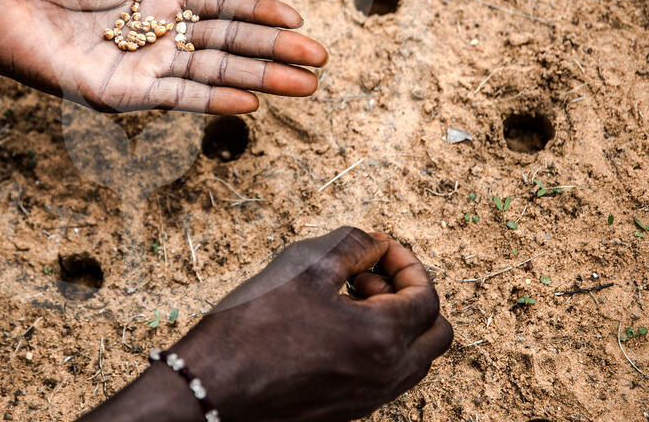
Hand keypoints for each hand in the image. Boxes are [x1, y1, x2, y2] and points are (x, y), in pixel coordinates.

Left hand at [0, 0, 327, 113]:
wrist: (0, 3)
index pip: (223, 8)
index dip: (262, 15)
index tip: (299, 21)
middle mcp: (159, 35)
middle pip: (229, 46)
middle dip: (275, 53)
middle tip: (321, 63)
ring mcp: (144, 67)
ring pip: (213, 75)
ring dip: (259, 80)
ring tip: (304, 88)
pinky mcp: (123, 92)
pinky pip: (176, 98)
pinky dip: (212, 101)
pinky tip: (248, 102)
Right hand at [165, 228, 450, 421]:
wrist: (213, 387)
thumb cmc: (254, 326)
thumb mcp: (304, 264)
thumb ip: (352, 245)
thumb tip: (376, 244)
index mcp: (382, 338)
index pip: (425, 295)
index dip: (405, 262)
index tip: (378, 249)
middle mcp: (385, 376)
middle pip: (434, 333)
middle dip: (410, 294)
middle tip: (368, 277)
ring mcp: (368, 399)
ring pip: (412, 359)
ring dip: (394, 322)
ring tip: (345, 300)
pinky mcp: (346, 410)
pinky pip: (384, 377)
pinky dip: (376, 347)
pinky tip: (331, 328)